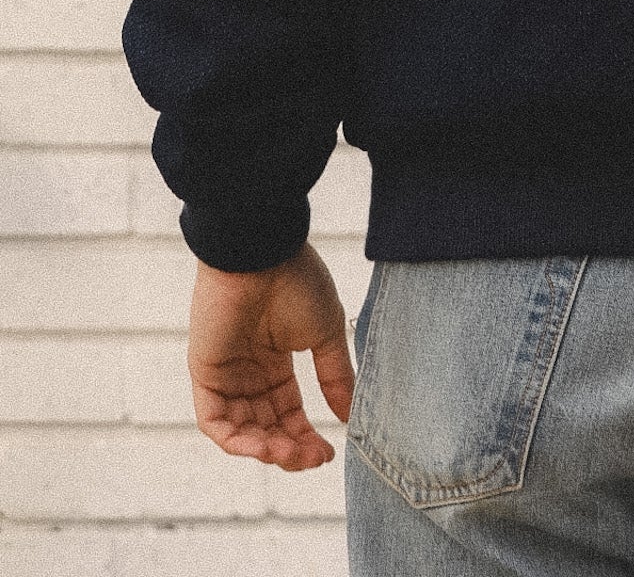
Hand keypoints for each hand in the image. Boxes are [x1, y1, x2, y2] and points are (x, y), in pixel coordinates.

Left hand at [187, 239, 354, 469]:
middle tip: (312, 459)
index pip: (288, 411)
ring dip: (266, 449)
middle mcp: (249, 371)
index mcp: (276, 359)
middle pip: (267, 426)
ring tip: (291, 455)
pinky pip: (215, 422)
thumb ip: (335, 376)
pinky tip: (265, 447)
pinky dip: (238, 441)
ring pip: (242, 430)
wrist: (263, 253)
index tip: (328, 453)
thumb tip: (349, 417)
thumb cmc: (296, 282)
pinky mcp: (205, 374)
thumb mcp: (325, 333)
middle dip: (289, 448)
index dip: (306, 436)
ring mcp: (226, 373)